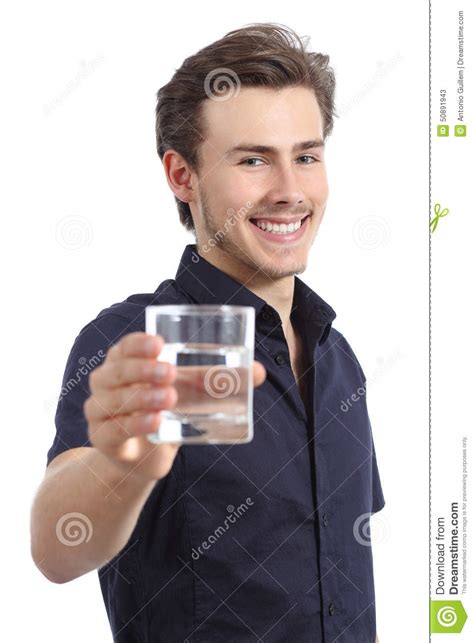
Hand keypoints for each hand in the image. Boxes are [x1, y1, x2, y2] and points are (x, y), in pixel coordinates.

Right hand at [85, 332, 266, 481]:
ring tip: (170, 398)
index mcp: (124, 362)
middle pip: (117, 370)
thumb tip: (259, 373)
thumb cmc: (166, 410)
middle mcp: (106, 382)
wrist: (145, 455)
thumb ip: (217, 381)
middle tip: (171, 372)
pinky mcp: (103, 438)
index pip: (125, 346)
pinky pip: (114, 430)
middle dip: (143, 370)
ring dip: (142, 398)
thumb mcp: (190, 393)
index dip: (138, 343)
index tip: (160, 345)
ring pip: (115, 399)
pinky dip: (135, 425)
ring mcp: (100, 410)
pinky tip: (156, 423)